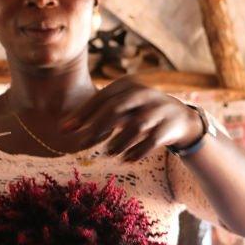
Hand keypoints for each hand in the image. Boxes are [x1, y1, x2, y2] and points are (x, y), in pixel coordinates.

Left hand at [61, 76, 204, 161]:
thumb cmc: (140, 111)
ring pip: (134, 126)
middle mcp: (144, 94)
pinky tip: (125, 160)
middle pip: (116, 109)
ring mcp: (158, 110)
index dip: (83, 113)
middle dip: (96, 127)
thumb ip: (98, 111)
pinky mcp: (168, 127)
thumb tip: (65, 126)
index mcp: (129, 84)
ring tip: (108, 153)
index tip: (65, 129)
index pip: (102, 97)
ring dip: (117, 142)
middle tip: (82, 143)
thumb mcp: (122, 104)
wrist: (180, 118)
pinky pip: (150, 142)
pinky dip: (136, 152)